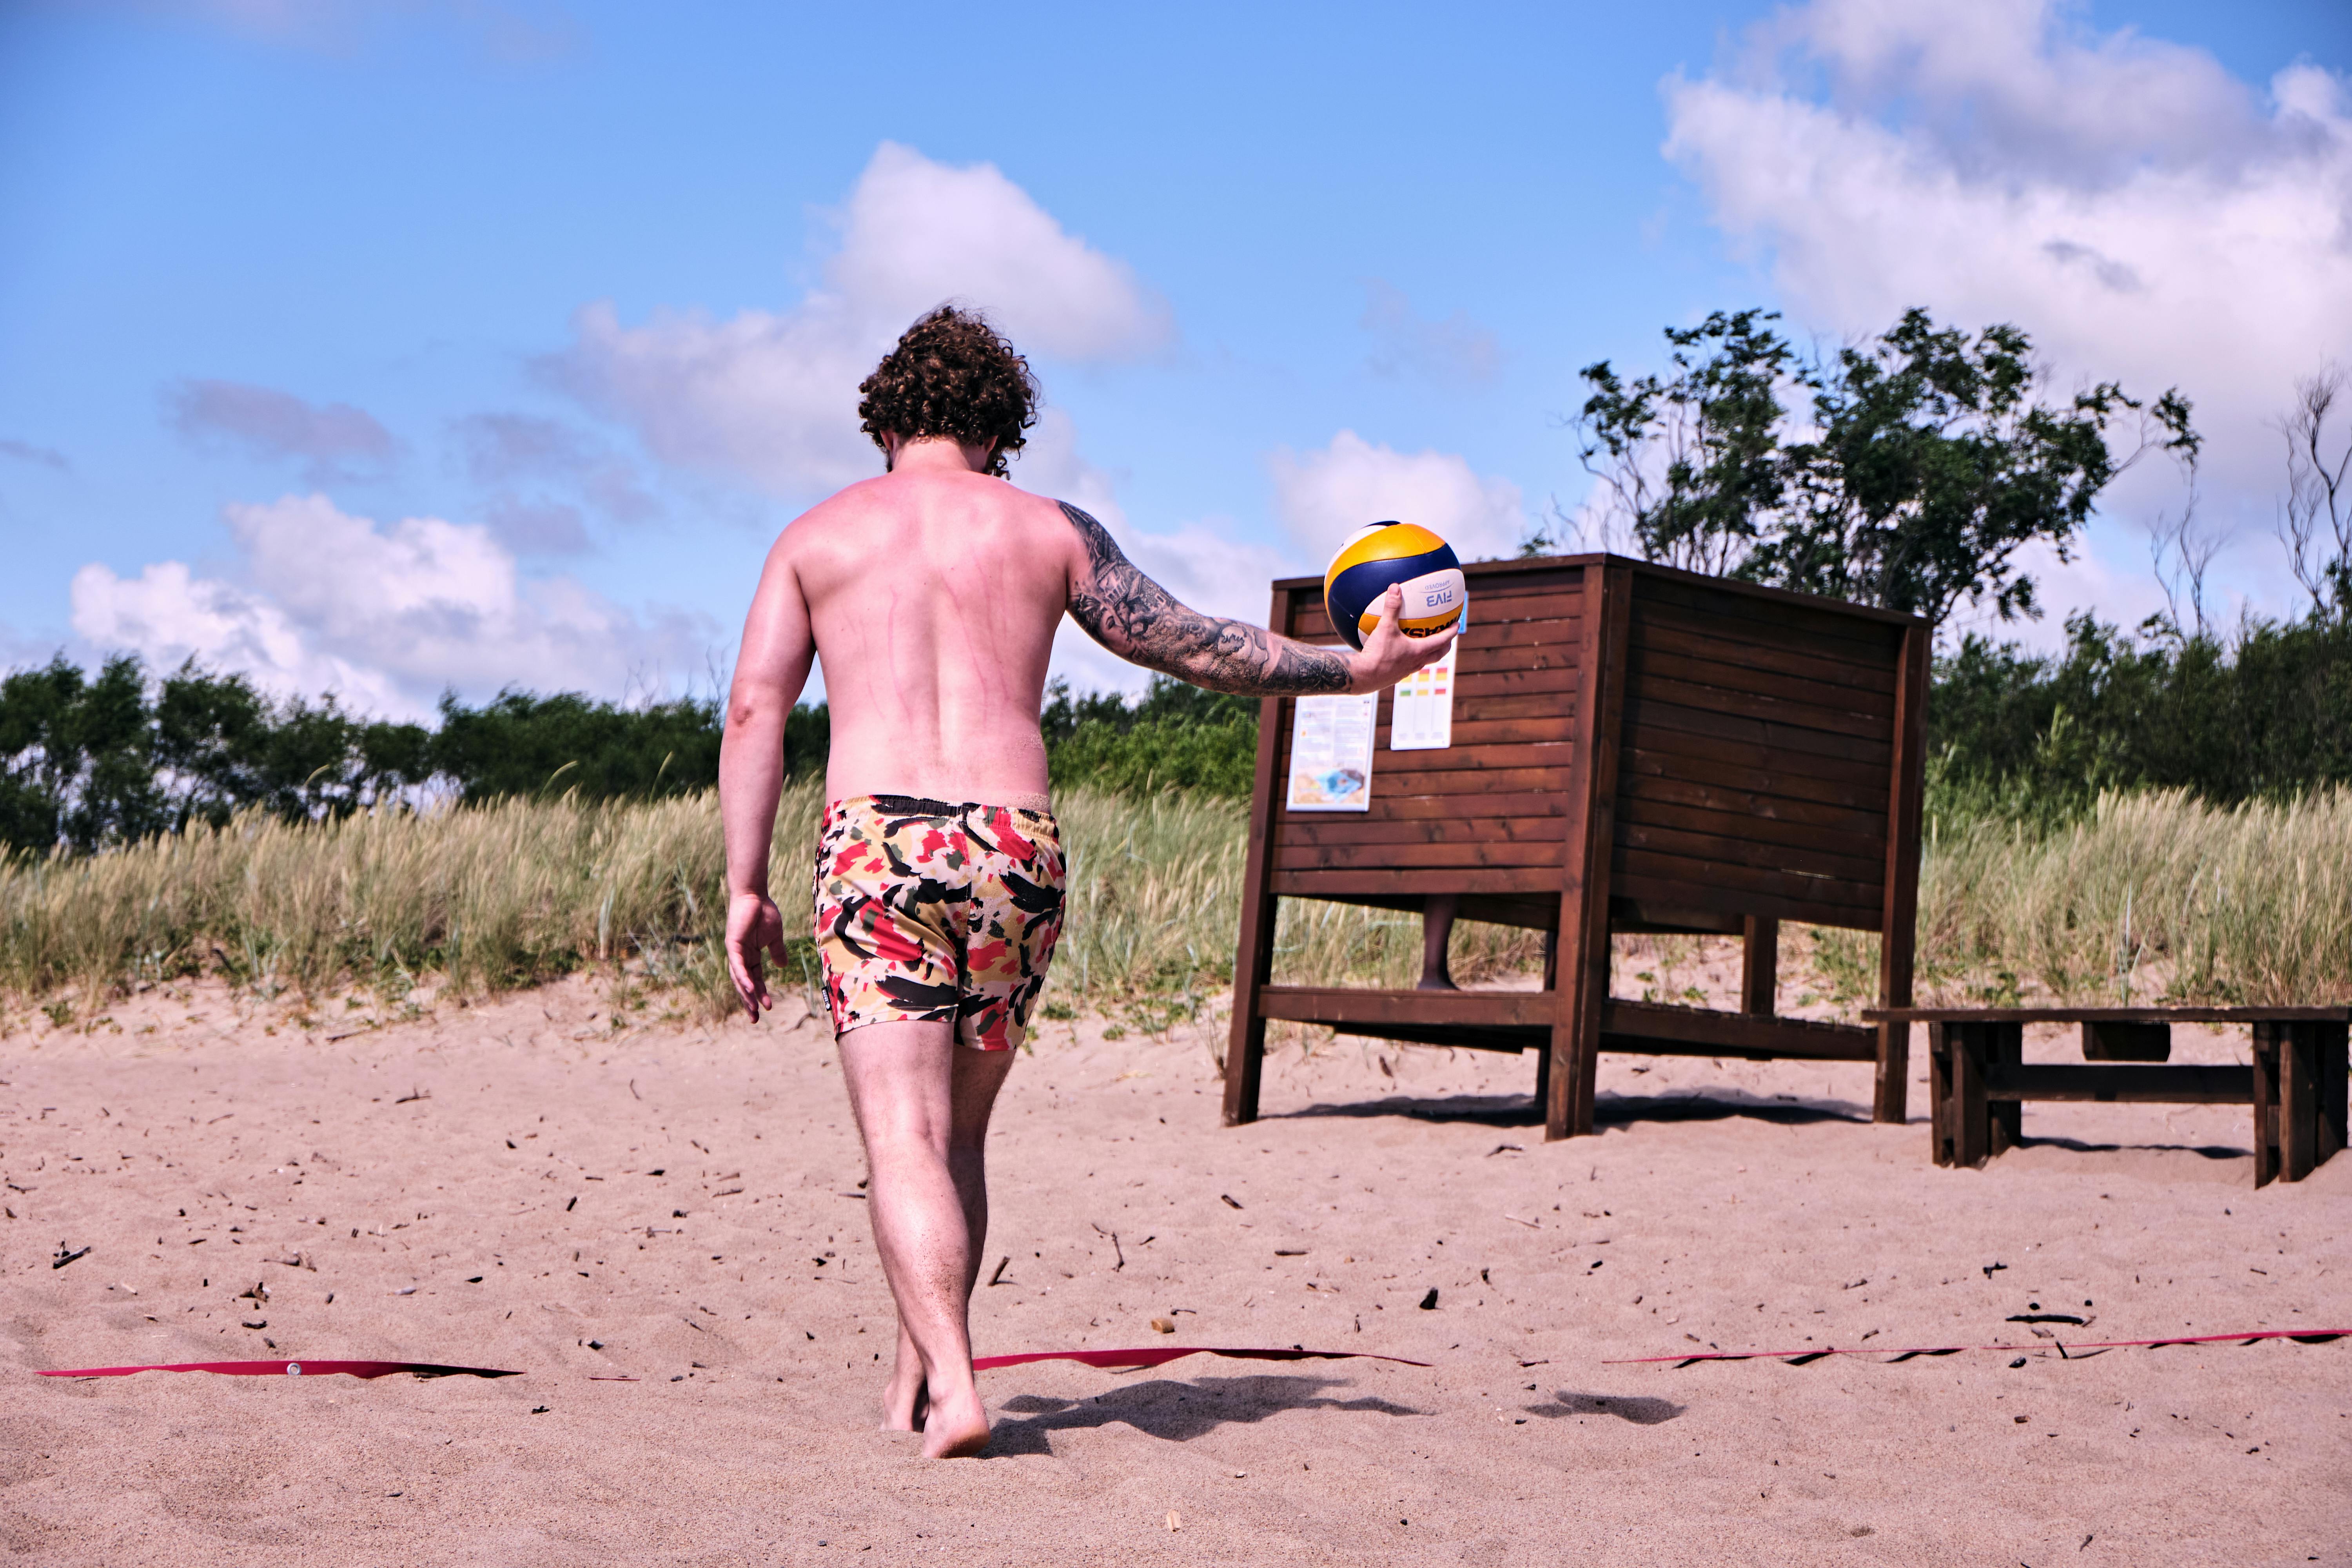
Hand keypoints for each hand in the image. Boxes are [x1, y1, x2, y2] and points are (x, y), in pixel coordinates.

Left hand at [724, 890, 789, 1020]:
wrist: (755, 895)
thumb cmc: (764, 912)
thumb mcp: (775, 936)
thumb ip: (777, 951)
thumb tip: (782, 966)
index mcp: (750, 955)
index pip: (755, 979)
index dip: (760, 993)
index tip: (768, 1008)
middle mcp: (740, 956)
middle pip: (744, 983)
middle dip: (749, 1001)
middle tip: (755, 1019)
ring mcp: (735, 951)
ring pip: (739, 978)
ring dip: (746, 994)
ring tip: (754, 1009)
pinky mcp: (732, 944)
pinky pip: (737, 965)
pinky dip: (743, 978)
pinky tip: (750, 988)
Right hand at [1346, 583, 1460, 693]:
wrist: (1364, 676)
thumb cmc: (1378, 654)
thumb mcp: (1385, 627)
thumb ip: (1391, 607)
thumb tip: (1395, 588)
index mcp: (1419, 651)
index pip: (1442, 640)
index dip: (1451, 632)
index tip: (1456, 625)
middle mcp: (1417, 662)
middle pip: (1438, 654)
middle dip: (1445, 645)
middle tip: (1447, 637)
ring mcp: (1407, 670)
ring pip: (1425, 661)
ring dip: (1429, 652)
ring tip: (1426, 644)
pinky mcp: (1397, 675)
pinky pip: (1409, 664)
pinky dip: (1411, 657)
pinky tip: (1401, 651)